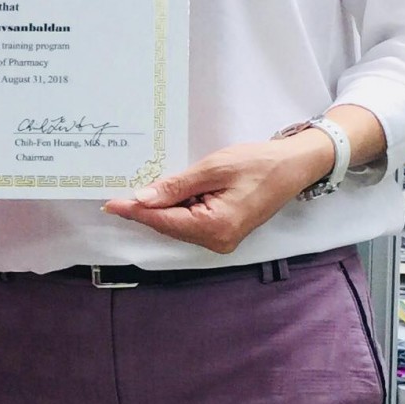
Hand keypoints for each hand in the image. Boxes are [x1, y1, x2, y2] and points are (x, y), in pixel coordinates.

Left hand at [101, 131, 330, 253]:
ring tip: (141, 192)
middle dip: (146, 210)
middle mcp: (218, 240)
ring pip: (178, 226)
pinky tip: (167, 196)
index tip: (110, 204)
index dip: (135, 211)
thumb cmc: (259, 163)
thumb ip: (176, 186)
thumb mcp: (213, 168)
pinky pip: (191, 224)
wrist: (294, 166)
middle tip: (118, 196)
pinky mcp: (224, 233)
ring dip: (162, 209)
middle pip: (169, 226)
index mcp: (215, 227)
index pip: (164, 221)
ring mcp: (222, 240)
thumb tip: (143, 198)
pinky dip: (177, 210)